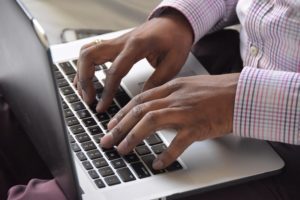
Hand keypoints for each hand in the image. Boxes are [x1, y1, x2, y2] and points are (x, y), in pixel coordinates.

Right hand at [74, 9, 192, 111]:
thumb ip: (158, 80)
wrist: (175, 22)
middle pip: (90, 56)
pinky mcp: (116, 44)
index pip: (114, 70)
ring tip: (84, 93)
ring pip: (87, 52)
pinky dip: (85, 66)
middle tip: (88, 100)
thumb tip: (141, 99)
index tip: (101, 106)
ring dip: (81, 73)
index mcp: (137, 45)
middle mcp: (122, 41)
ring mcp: (117, 41)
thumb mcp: (174, 62)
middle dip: (84, 80)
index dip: (106, 91)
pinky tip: (86, 80)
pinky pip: (93, 52)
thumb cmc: (176, 39)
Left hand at [101, 73, 239, 169]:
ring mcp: (186, 111)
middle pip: (139, 111)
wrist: (241, 94)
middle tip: (106, 140)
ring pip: (151, 122)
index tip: (111, 123)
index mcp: (172, 87)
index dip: (122, 113)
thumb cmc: (217, 92)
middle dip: (119, 126)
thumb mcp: (188, 87)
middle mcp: (175, 97)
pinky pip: (177, 142)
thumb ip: (170, 96)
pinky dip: (165, 154)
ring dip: (133, 137)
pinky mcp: (198, 126)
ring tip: (122, 150)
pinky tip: (157, 163)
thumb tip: (154, 108)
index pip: (140, 99)